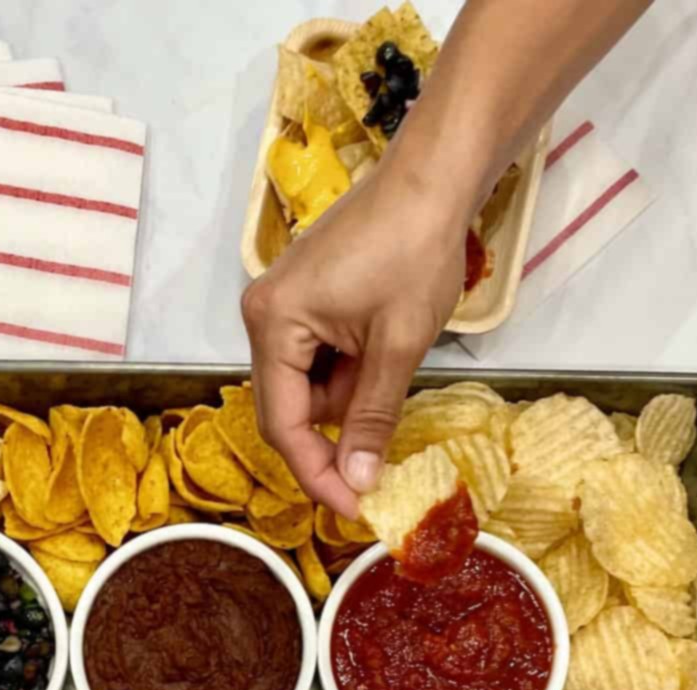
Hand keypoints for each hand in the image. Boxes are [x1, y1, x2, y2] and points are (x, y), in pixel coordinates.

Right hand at [242, 154, 467, 516]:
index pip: (282, 423)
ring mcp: (280, 305)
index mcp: (273, 323)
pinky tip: (380, 357)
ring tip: (391, 372)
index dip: (316, 472)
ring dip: (346, 400)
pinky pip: (315, 359)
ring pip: (305, 386)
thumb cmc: (416, 248)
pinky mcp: (302, 299)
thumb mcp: (397, 346)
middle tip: (374, 471)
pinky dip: (347, 374)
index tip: (352, 506)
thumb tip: (358, 481)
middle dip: (331, 438)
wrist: (434, 176)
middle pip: (287, 408)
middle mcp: (263, 315)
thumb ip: (371, 417)